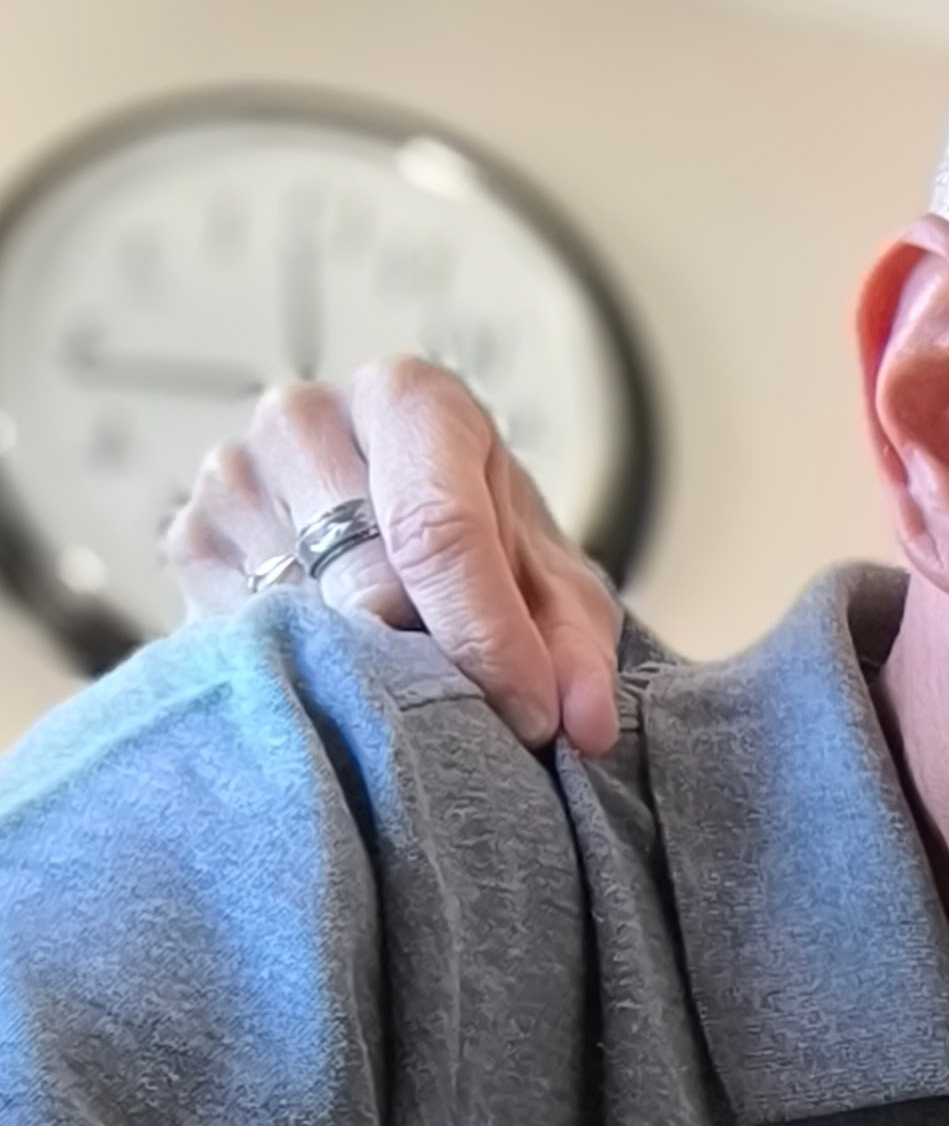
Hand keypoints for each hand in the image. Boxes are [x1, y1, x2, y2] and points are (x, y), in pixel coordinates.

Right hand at [162, 362, 623, 752]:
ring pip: (305, 616)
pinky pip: (250, 637)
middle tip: (479, 713)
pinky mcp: (188, 538)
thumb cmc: (489, 549)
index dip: (488, 639)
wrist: (395, 528)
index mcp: (411, 401)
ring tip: (413, 681)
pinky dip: (309, 672)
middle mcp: (306, 418)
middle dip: (435, 664)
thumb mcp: (556, 590)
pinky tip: (345, 668)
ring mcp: (233, 474)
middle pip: (366, 579)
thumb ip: (577, 651)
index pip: (439, 531)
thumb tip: (583, 724)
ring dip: (369, 672)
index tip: (531, 719)